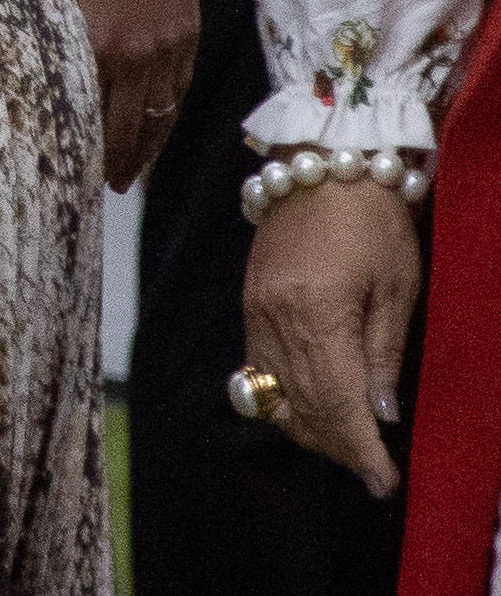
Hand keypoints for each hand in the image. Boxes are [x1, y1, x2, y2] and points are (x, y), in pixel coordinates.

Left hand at [50, 0, 198, 188]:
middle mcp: (136, 54)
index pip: (89, 115)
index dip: (81, 148)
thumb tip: (34, 71)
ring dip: (146, 147)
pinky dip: (168, 114)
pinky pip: (180, 87)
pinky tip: (156, 128)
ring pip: (161, 114)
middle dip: (116, 162)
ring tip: (130, 172)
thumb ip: (49, 34)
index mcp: (94, 44)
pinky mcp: (188, 30)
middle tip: (103, 187)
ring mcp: (168, 44)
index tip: (67, 171)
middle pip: (129, 127)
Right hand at [243, 173, 419, 496]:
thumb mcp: (399, 286)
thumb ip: (384, 353)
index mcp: (316, 312)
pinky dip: (287, 399)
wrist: (319, 164)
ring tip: (349, 445)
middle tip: (373, 469)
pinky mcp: (248, 303)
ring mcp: (254, 311)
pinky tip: (316, 408)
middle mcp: (274, 318)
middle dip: (338, 447)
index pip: (337, 403)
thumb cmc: (372, 219)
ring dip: (311, 429)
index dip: (360, 450)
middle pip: (301, 407)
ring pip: (275, 395)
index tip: (382, 483)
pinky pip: (261, 369)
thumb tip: (381, 414)